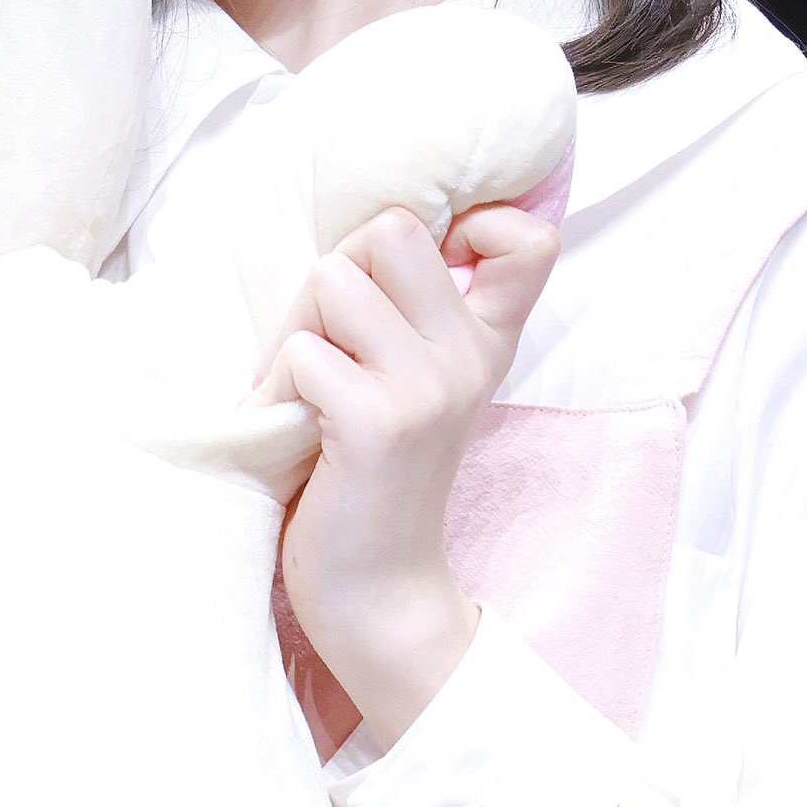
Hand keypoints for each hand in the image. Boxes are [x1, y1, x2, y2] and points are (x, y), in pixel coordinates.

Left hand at [265, 201, 555, 753]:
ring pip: (334, 279)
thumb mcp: (415, 380)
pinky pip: (302, 351)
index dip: (462, 222)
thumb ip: (416, 306)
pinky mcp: (379, 423)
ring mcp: (428, 387)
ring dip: (300, 329)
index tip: (413, 273)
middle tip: (330, 341)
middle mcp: (469, 354)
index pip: (529, 238)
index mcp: (485, 338)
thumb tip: (375, 219)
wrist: (378, 588)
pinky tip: (294, 428)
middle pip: (392, 228)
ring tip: (309, 387)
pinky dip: (277, 386)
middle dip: (339, 272)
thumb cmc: (372, 469)